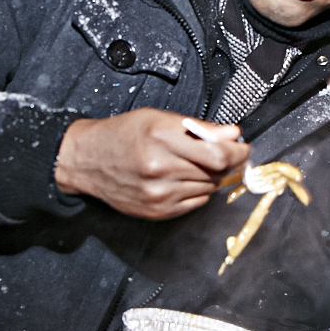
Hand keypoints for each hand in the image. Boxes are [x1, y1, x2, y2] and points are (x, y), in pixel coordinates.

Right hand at [54, 110, 249, 219]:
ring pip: (209, 188)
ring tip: (195, 164)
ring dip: (212, 176)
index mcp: (161, 138)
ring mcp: (158, 194)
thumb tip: (234, 133)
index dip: (238, 151)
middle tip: (223, 153)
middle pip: (217, 172)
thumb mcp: (159, 118)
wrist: (87, 160)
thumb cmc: (122, 134)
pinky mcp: (157, 211)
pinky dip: (199, 191)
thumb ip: (201, 128)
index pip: (219, 154)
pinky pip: (196, 203)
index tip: (242, 146)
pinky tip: (184, 178)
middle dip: (227, 162)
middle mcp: (160, 168)